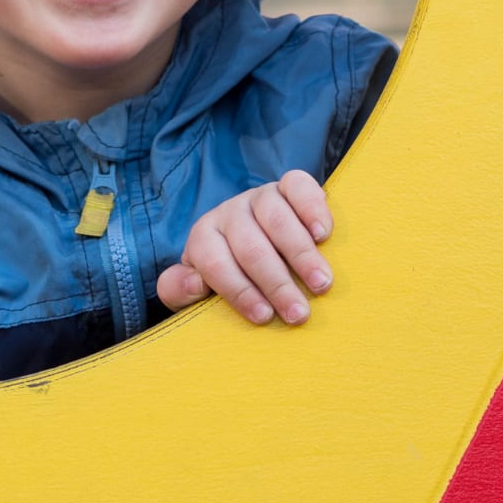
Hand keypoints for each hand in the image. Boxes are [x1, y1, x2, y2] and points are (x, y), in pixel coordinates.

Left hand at [155, 170, 332, 325]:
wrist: (257, 239)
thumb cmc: (230, 273)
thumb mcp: (197, 286)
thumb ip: (179, 289)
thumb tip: (194, 283)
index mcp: (204, 236)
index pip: (214, 263)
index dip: (238, 291)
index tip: (264, 317)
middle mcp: (230, 212)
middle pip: (250, 246)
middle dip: (276, 283)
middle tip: (299, 313)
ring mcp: (260, 195)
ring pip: (276, 219)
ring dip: (301, 255)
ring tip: (321, 284)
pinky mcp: (287, 185)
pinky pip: (298, 187)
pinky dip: (312, 209)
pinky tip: (323, 235)